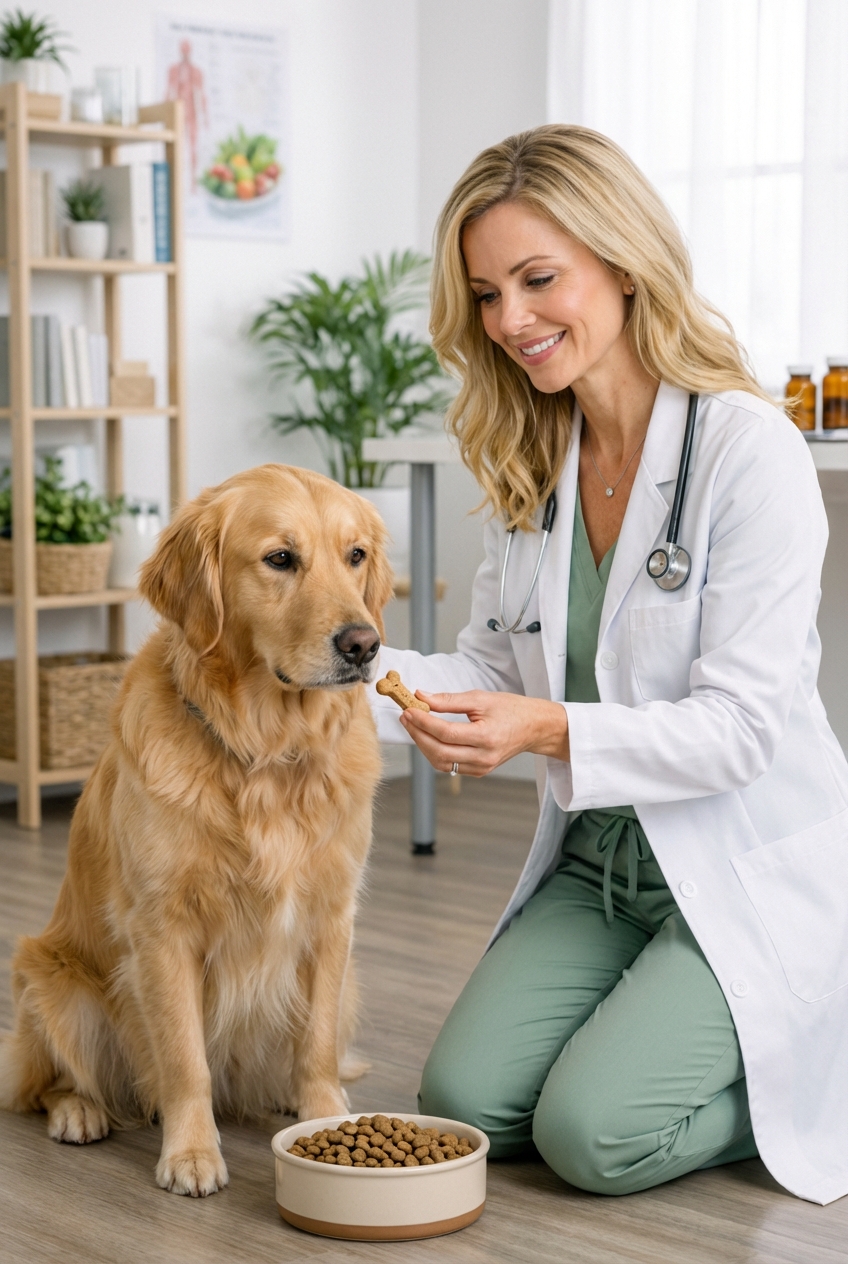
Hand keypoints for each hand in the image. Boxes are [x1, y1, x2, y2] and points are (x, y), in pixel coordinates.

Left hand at [398, 690, 569, 776]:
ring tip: (414, 726)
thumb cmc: (511, 710)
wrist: (534, 728)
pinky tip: (429, 737)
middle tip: (406, 717)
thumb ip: (449, 700)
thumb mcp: (481, 698)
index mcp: (486, 737)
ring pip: (441, 762)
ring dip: (423, 745)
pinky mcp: (478, 771)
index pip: (445, 733)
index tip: (409, 710)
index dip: (423, 722)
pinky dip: (435, 752)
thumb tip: (422, 697)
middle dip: (418, 735)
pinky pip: (449, 766)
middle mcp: (483, 757)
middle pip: (439, 751)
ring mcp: (481, 768)